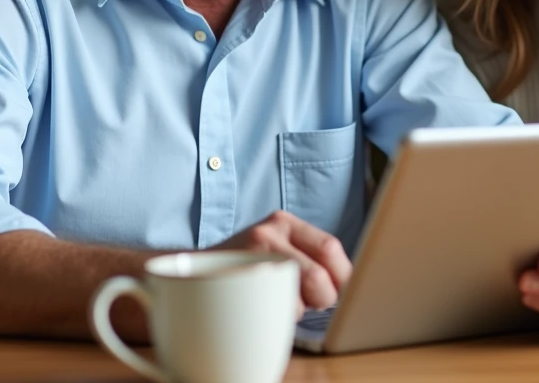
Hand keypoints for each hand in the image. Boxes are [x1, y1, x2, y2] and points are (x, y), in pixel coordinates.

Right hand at [214, 211, 351, 316]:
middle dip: (325, 296)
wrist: (191, 271)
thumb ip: (306, 257)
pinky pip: (275, 305)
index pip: (330, 247)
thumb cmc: (242, 266)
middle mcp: (270, 231)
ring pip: (299, 292)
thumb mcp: (274, 247)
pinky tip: (263, 305)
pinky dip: (277, 314)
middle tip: (315, 304)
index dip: (344, 276)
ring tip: (282, 301)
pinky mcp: (239, 276)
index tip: (345, 292)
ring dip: (299, 309)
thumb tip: (347, 282)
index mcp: (285, 222)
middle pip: (319, 272)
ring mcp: (252, 253)